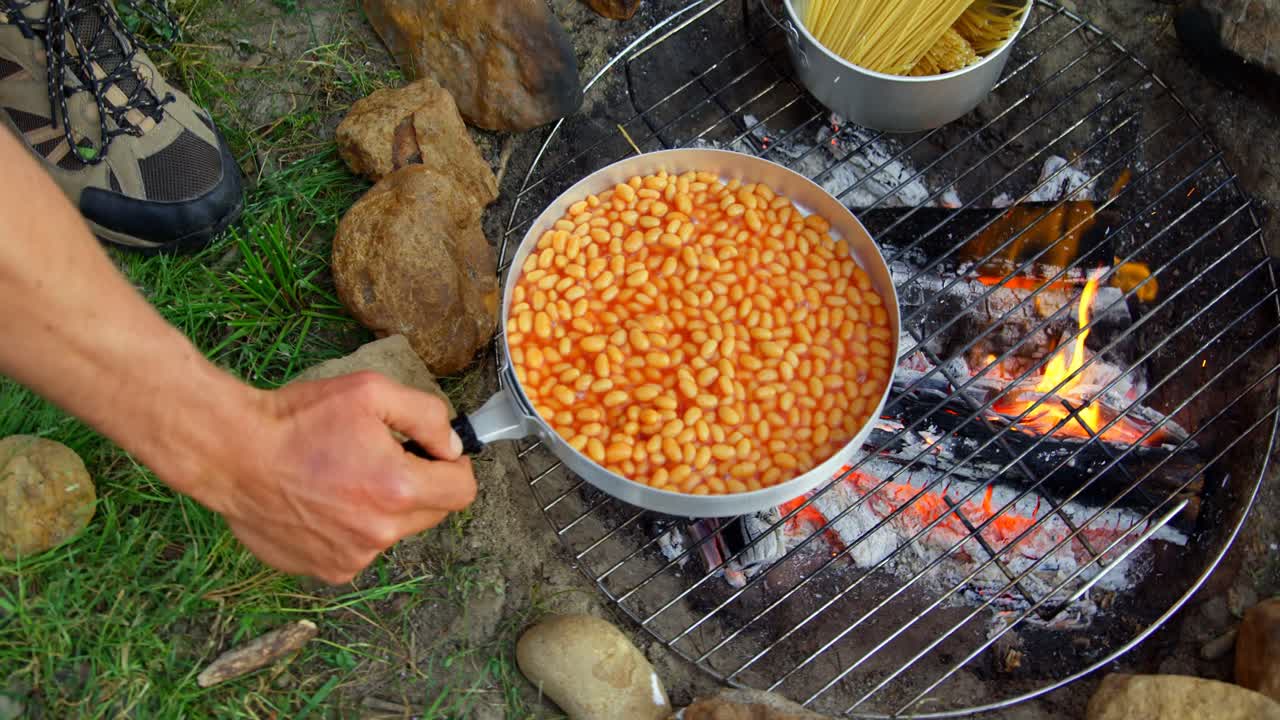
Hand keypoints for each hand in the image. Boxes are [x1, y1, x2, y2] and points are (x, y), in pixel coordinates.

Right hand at [187, 371, 476, 583]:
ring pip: (395, 532)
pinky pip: (359, 548)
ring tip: (342, 477)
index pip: (462, 491)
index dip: (452, 466)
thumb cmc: (297, 420)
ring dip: (383, 508)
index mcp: (397, 489)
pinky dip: (351, 527)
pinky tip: (321, 500)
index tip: (430, 452)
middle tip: (382, 458)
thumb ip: (427, 417)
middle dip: (420, 485)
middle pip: (433, 513)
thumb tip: (453, 447)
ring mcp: (352, 557)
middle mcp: (379, 533)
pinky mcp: (326, 570)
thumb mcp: (371, 393)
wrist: (231, 454)